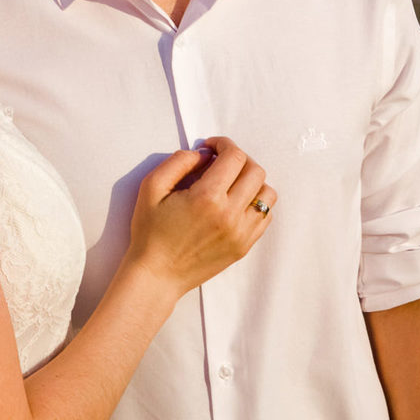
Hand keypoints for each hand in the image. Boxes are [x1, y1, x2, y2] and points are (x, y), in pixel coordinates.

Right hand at [125, 136, 275, 293]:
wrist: (157, 275)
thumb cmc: (151, 232)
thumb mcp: (152, 187)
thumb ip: (179, 161)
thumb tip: (205, 154)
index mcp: (207, 198)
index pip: (235, 157)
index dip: (224, 144)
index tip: (211, 147)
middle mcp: (230, 215)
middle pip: (255, 171)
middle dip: (239, 159)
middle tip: (221, 162)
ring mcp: (241, 233)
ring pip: (267, 194)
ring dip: (252, 181)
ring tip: (231, 183)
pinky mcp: (244, 246)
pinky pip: (265, 216)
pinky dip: (255, 204)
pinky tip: (235, 204)